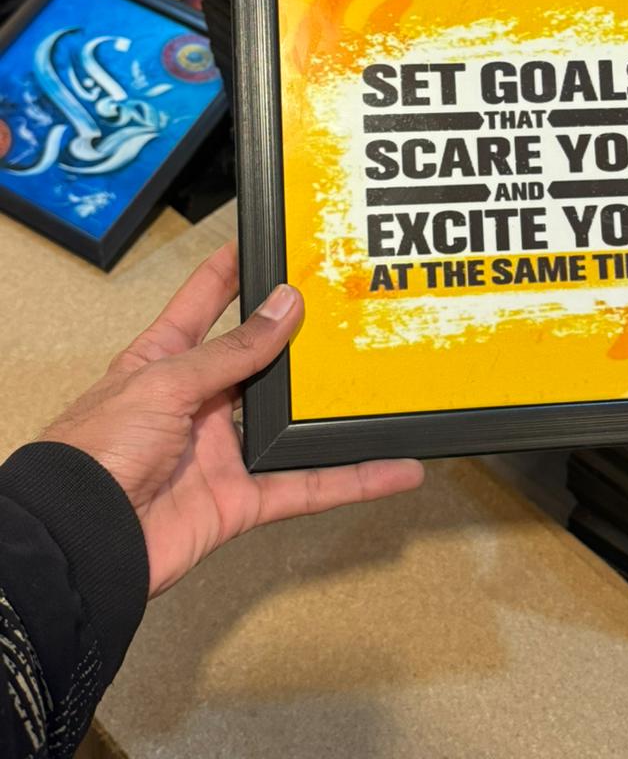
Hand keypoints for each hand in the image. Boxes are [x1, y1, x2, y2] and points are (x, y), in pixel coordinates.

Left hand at [41, 242, 423, 595]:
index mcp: (165, 360)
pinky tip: (394, 469)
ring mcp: (221, 451)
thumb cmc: (95, 452)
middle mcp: (197, 402)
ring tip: (384, 382)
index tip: (270, 240)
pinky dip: (352, 481)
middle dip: (303, 340)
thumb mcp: (164, 381)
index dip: (233, 270)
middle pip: (261, 363)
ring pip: (293, 426)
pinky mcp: (241, 500)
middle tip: (349, 309)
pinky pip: (306, 487)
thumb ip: (232, 351)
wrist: (79, 540)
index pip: (204, 303)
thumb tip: (286, 307)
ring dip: (335, 412)